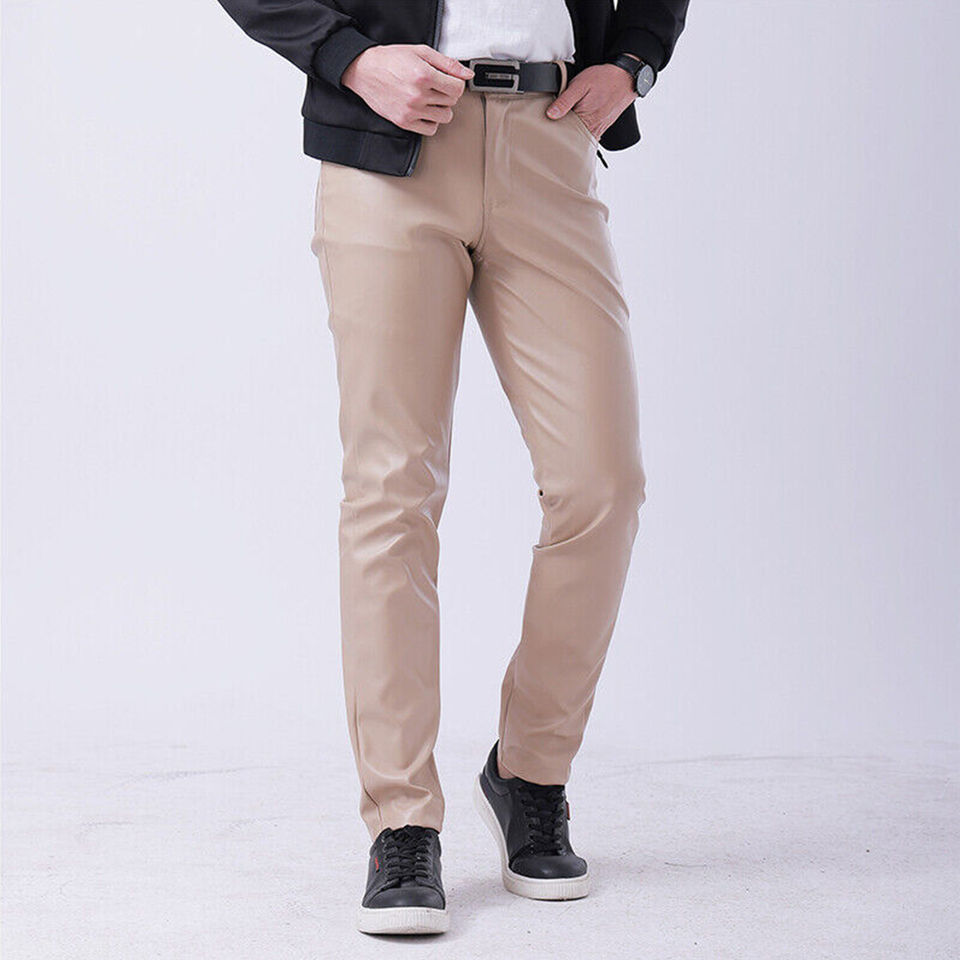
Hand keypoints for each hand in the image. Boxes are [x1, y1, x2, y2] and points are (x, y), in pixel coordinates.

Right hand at [342, 45, 474, 134]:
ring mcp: (411, 111)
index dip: (456, 83)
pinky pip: (430, 129)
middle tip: (435, 86)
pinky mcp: (404, 122)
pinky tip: (424, 110)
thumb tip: (467, 74)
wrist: (364, 70)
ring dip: (441, 108)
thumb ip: (447, 63)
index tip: (449, 80)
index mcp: (424, 75)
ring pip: (444, 117)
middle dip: (447, 93)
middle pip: (451, 102)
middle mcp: (418, 95)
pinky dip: (431, 121)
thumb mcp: (421, 52)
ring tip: (430, 98)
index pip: (457, 88)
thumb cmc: (391, 60)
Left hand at [545, 63, 637, 140]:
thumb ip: (565, 101)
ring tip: (559, 130)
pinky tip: (573, 128)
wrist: (625, 78)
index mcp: (585, 121)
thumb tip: (550, 114)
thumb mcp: (580, 84)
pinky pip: (587, 136)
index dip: (552, 132)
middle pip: (571, 140)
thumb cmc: (604, 79)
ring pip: (579, 140)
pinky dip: (579, 134)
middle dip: (560, 137)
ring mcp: (598, 131)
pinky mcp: (601, 128)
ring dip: (569, 136)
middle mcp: (593, 130)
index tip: (544, 130)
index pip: (563, 134)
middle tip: (549, 133)